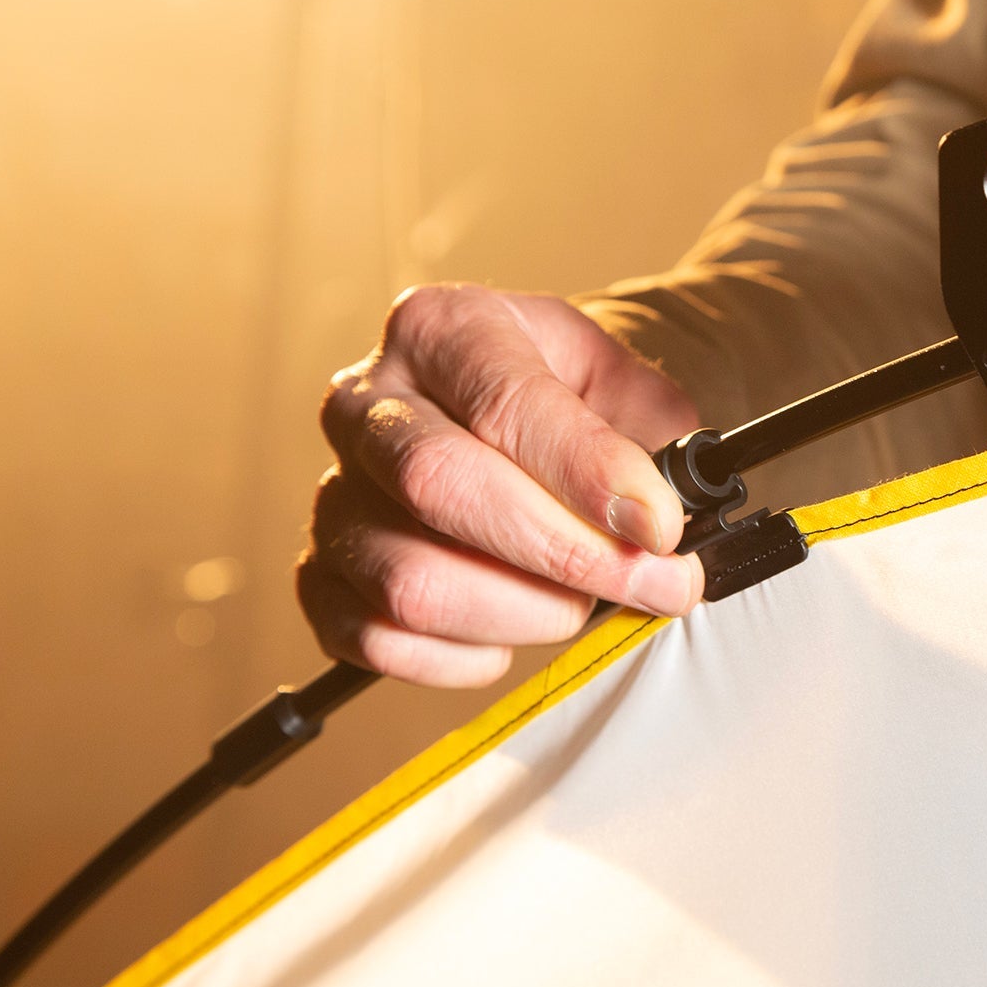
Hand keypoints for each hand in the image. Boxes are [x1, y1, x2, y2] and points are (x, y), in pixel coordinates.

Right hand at [300, 285, 702, 686]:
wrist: (513, 414)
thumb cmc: (569, 397)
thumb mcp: (622, 381)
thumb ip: (653, 438)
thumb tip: (666, 516)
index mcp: (444, 329)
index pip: (506, 401)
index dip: (588, 473)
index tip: (661, 527)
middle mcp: (366, 401)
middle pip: (440, 486)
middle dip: (565, 554)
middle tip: (652, 583)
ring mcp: (334, 491)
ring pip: (408, 581)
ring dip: (522, 612)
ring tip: (580, 600)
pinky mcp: (319, 573)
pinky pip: (376, 641)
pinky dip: (460, 657)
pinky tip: (510, 631)